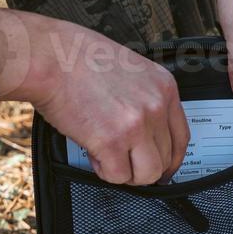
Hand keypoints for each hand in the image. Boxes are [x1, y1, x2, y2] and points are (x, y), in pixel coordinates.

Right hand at [0, 8, 189, 185]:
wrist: (50, 57)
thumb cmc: (78, 58)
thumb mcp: (130, 69)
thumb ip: (145, 98)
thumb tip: (147, 131)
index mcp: (163, 87)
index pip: (182, 138)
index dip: (171, 159)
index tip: (161, 168)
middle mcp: (155, 106)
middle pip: (165, 160)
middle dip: (143, 167)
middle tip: (124, 161)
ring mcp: (136, 125)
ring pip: (147, 175)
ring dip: (126, 173)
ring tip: (108, 157)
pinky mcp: (112, 141)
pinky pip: (117, 176)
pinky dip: (103, 171)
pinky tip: (94, 153)